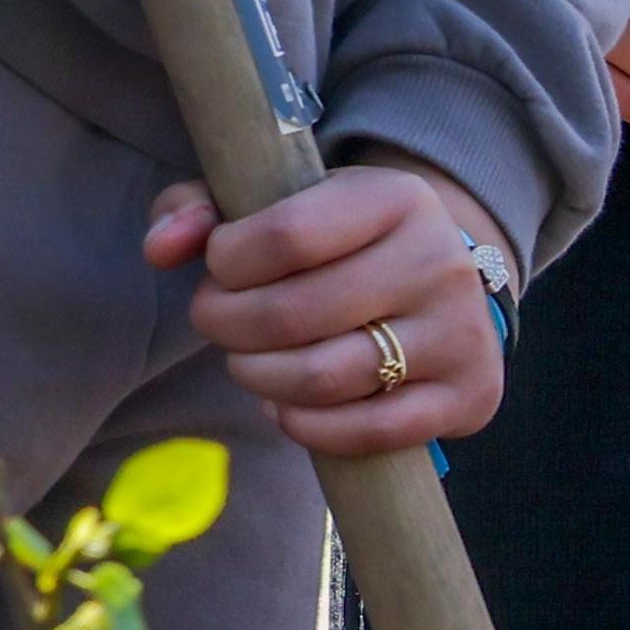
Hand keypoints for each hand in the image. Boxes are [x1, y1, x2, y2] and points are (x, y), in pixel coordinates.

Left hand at [144, 148, 508, 462]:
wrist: (441, 282)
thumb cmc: (338, 242)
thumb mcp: (278, 204)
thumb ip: (202, 210)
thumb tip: (159, 248)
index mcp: (396, 198)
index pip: (285, 236)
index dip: (227, 263)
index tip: (219, 269)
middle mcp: (440, 261)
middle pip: (294, 313)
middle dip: (227, 325)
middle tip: (216, 322)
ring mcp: (461, 333)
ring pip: (325, 377)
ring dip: (258, 377)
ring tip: (248, 363)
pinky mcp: (470, 395)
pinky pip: (370, 431)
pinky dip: (307, 426)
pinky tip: (285, 405)